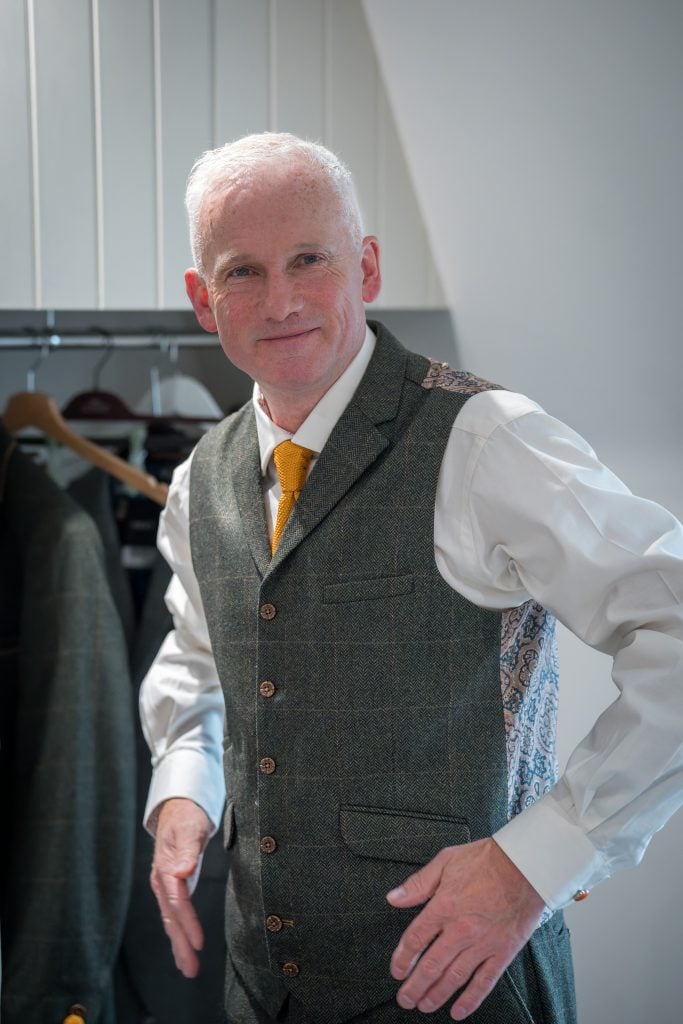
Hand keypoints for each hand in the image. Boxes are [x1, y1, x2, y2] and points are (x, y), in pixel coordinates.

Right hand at [150, 797, 211, 977]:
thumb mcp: (190, 827)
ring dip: (179, 944)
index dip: (188, 923)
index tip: (199, 943)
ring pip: (171, 920)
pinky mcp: (172, 887)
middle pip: (171, 918)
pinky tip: (183, 946)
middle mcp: (162, 881)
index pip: (177, 902)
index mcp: (166, 868)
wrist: (178, 807)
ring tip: (188, 967)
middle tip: (191, 970)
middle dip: (180, 945)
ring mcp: (165, 885)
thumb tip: (183, 871)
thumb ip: (188, 850)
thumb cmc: (186, 816)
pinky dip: (179, 932)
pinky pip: (174, 914)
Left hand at [387, 838, 544, 1018]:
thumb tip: (394, 897)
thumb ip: (418, 883)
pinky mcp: (502, 952)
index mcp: (444, 907)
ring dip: (436, 995)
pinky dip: (470, 1000)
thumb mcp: (446, 861)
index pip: (415, 939)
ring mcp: (482, 944)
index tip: (397, 970)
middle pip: (431, 965)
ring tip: (424, 1005)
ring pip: (454, 978)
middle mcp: (460, 930)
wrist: (525, 865)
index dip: (402, 959)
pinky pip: (484, 982)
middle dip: (414, 986)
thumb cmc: (487, 860)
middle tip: (405, 998)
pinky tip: (459, 1010)